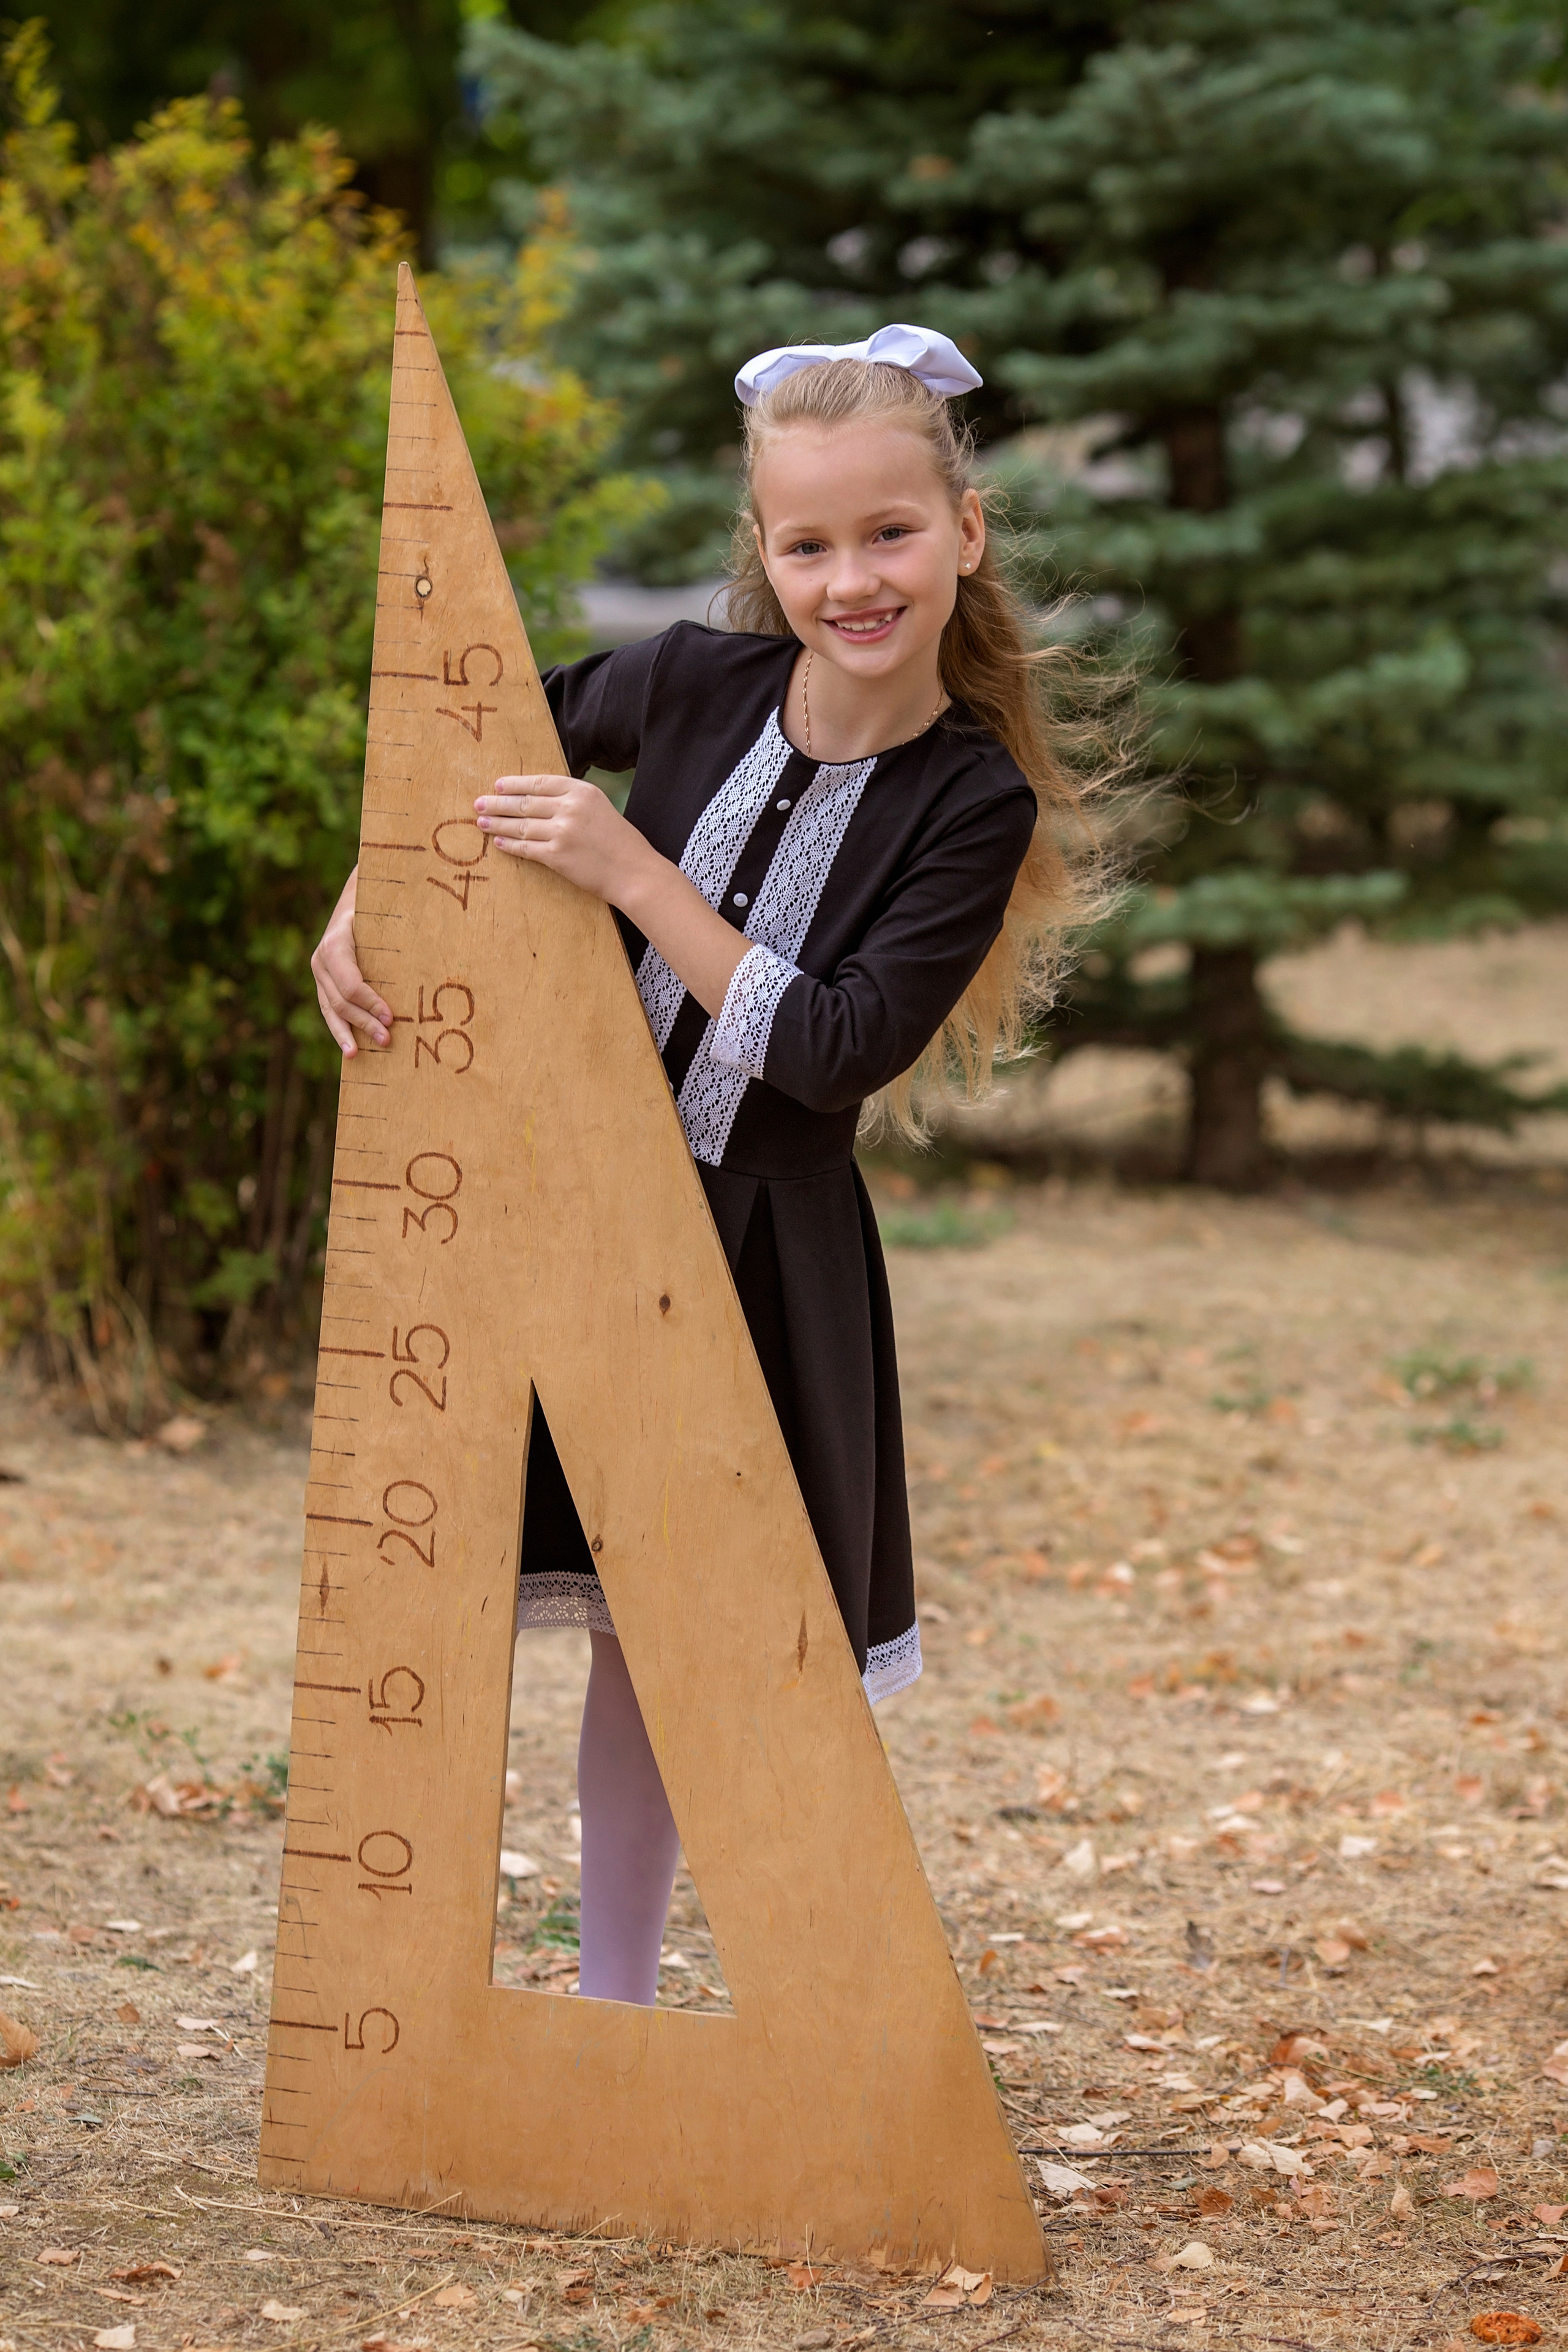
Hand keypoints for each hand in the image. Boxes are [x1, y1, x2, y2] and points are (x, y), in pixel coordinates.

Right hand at [311, 865, 391, 1056]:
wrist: (353, 899)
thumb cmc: (375, 908)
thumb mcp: (381, 914)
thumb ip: (396, 929)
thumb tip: (432, 945)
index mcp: (335, 944)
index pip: (351, 983)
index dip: (370, 1003)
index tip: (391, 1016)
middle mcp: (321, 960)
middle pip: (341, 1000)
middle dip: (364, 1022)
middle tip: (387, 1039)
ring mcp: (319, 973)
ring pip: (330, 1010)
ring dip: (347, 1034)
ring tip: (357, 1055)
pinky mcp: (323, 984)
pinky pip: (330, 1011)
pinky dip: (340, 1030)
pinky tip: (350, 1049)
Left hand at [475, 774, 652, 904]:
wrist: (635, 872)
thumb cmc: (621, 842)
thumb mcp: (600, 808)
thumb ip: (573, 801)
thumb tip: (539, 801)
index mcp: (582, 791)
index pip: (539, 783)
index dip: (515, 784)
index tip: (498, 785)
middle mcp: (569, 808)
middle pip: (524, 802)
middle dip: (498, 803)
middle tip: (479, 803)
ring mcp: (561, 832)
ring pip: (520, 825)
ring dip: (497, 824)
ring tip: (482, 822)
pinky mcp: (556, 856)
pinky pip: (525, 848)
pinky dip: (509, 845)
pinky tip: (498, 842)